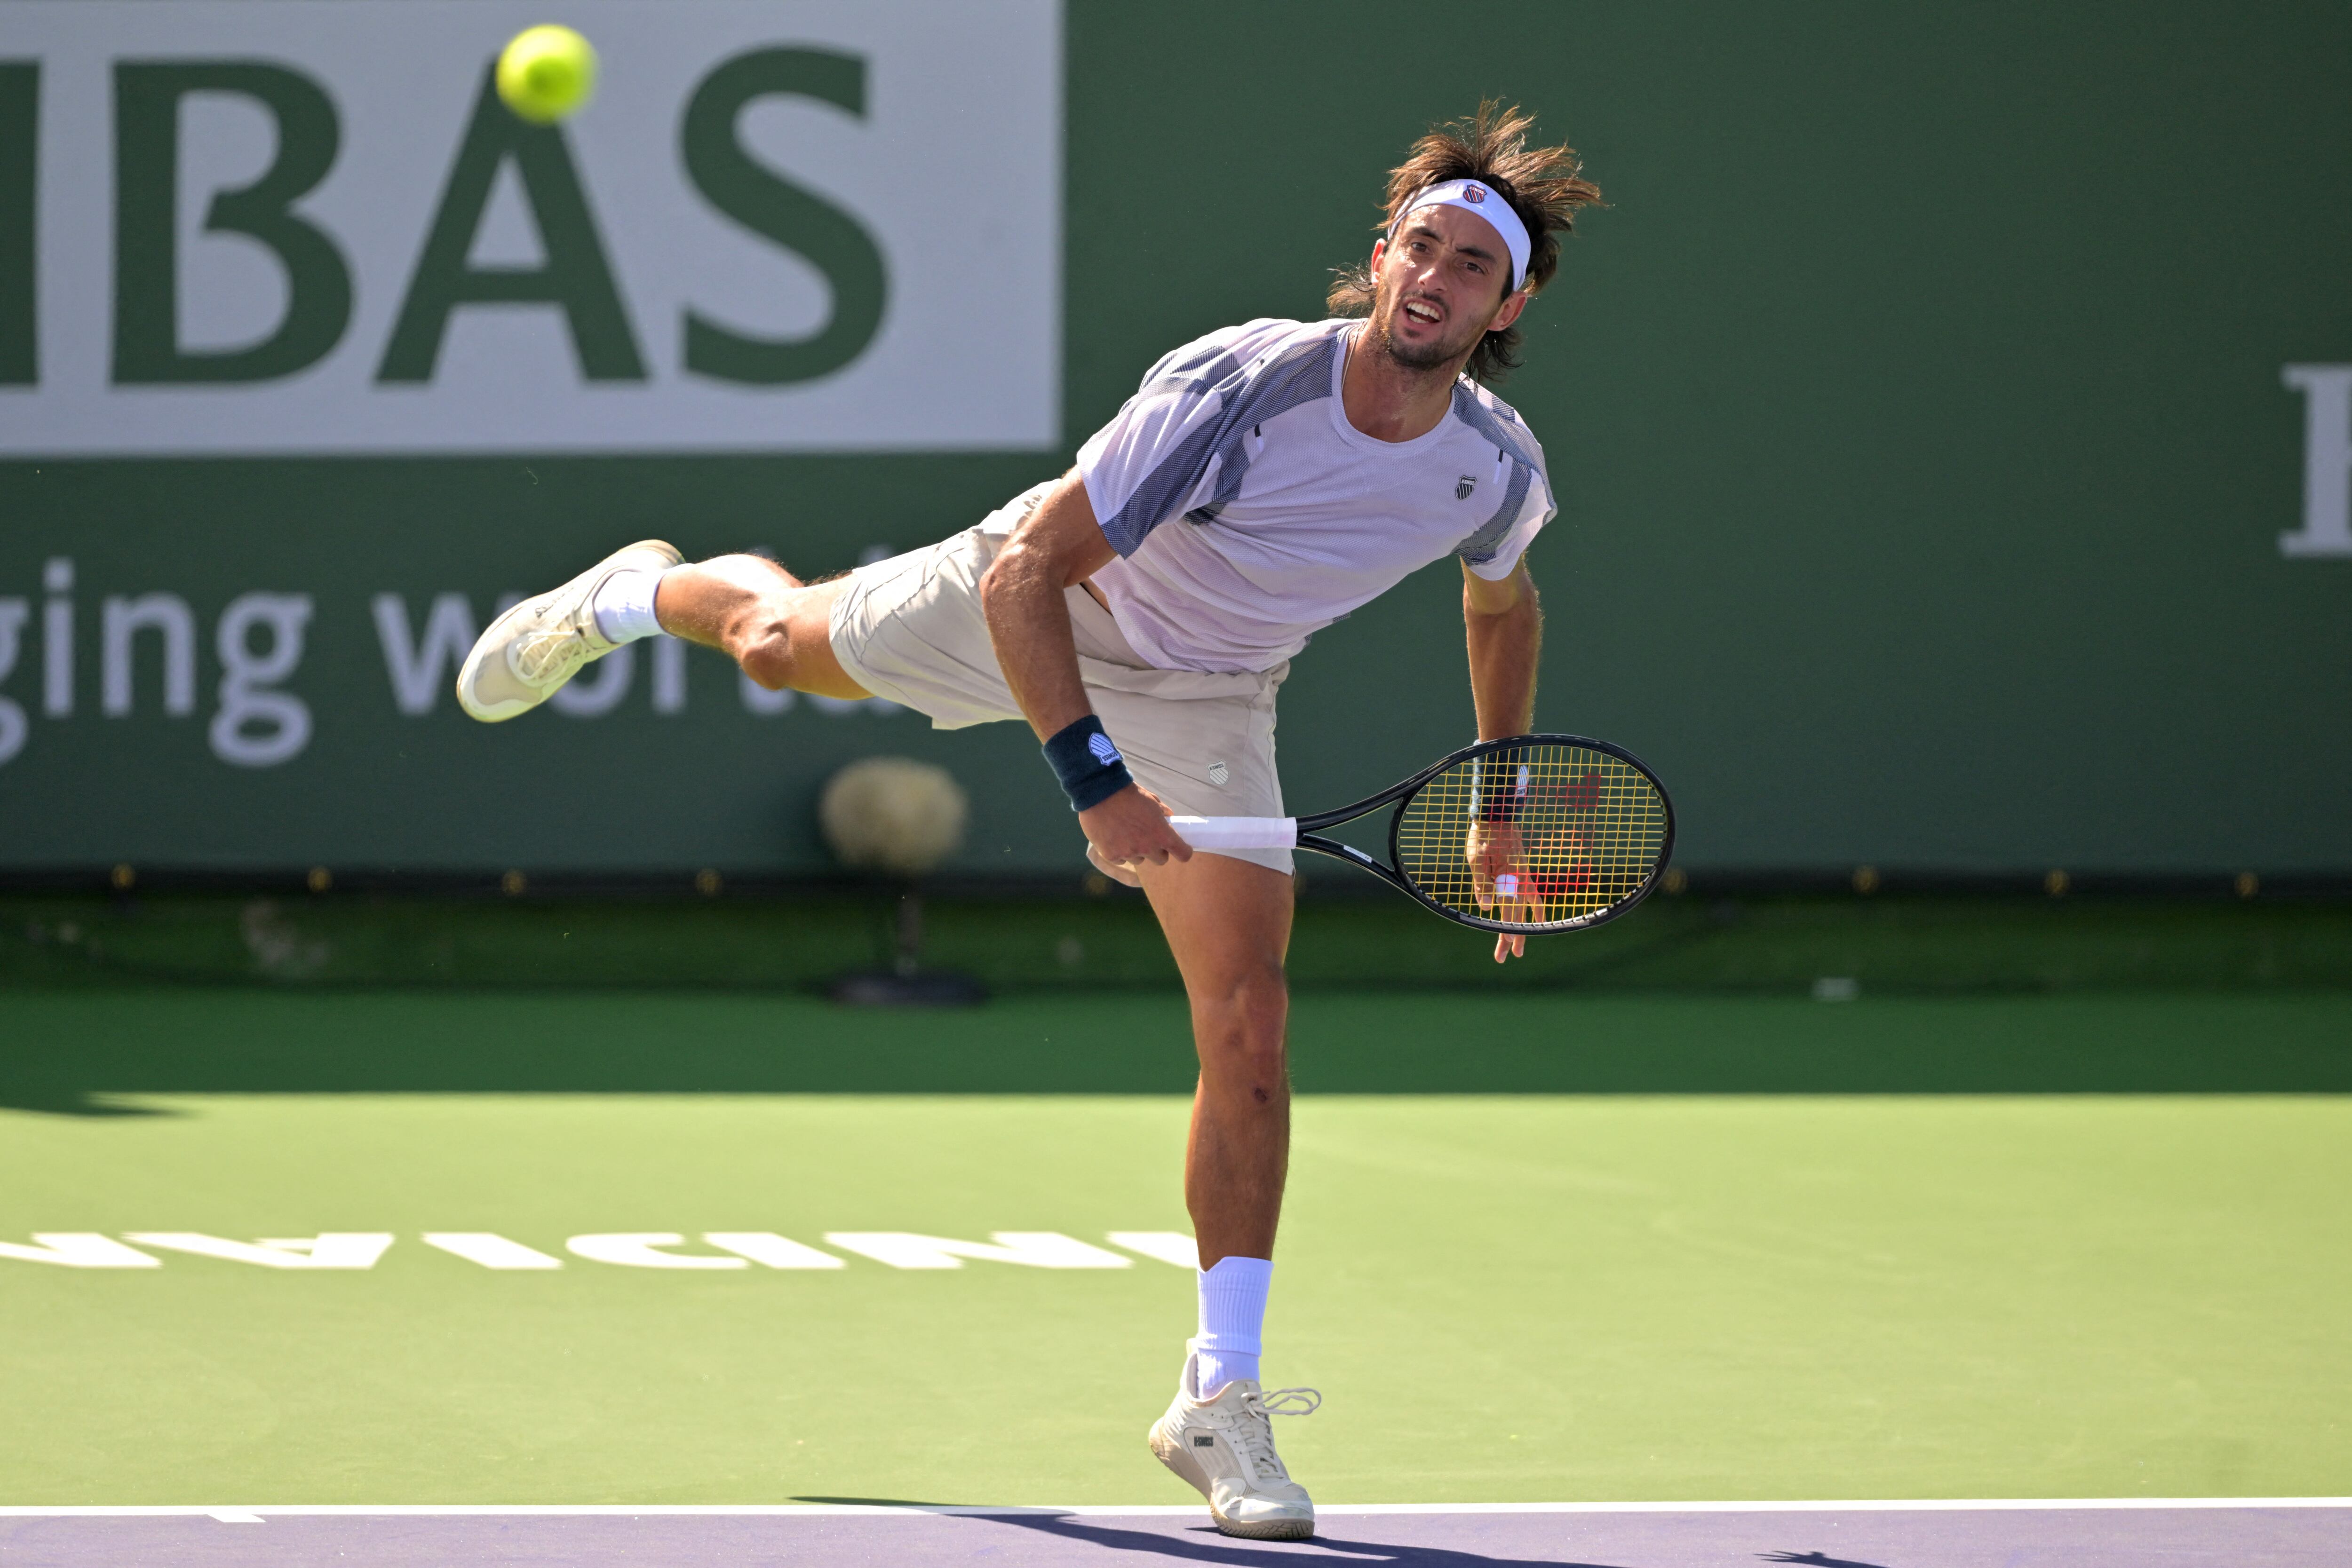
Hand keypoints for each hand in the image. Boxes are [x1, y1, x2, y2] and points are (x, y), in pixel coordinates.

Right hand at [1078, 784, 1190, 878]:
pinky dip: (1119, 851)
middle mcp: (1147, 847)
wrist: (1099, 793)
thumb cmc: (1128, 794)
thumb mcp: (1151, 800)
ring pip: (1139, 860)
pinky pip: (1121, 859)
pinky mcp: (1111, 855)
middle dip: (1157, 850)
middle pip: (1161, 860)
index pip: (1183, 854)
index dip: (1183, 851)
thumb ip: (1163, 812)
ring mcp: (1128, 853)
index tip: (1180, 848)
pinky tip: (1113, 836)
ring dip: (1137, 851)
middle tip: (1148, 837)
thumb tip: (1170, 817)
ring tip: (1126, 834)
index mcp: (1161, 834)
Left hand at [1466, 820, 1540, 962]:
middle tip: (1503, 958)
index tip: (1506, 946)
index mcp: (1507, 876)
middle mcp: (1519, 880)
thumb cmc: (1484, 834)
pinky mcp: (1523, 873)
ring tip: (1518, 951)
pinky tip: (1535, 922)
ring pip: (1523, 910)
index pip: (1507, 909)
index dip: (1506, 929)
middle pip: (1514, 915)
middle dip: (1509, 938)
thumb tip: (1487, 906)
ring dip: (1521, 930)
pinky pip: (1532, 895)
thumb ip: (1481, 881)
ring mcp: (1523, 877)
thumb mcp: (1476, 856)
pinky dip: (1535, 909)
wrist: (1499, 814)